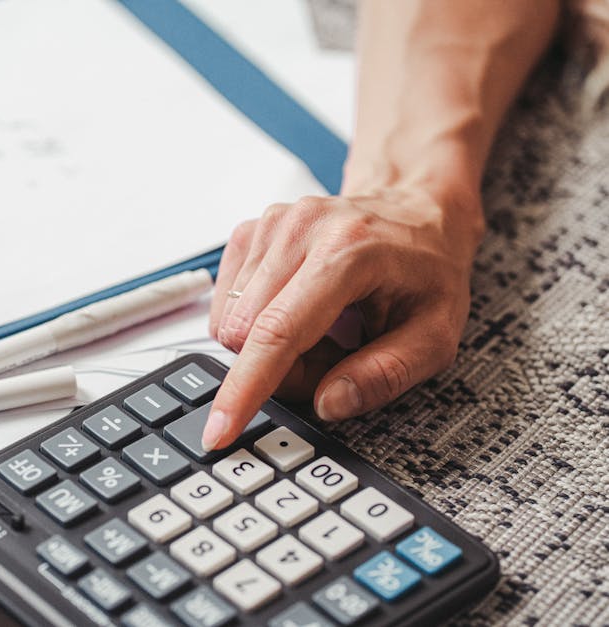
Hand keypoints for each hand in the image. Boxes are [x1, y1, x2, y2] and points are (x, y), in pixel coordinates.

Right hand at [202, 186, 482, 450]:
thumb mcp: (435, 334)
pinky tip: (296, 309)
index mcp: (349, 252)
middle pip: (248, 334)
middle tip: (332, 357)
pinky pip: (227, 304)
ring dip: (270, 345)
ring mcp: (271, 225)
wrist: (416, 207)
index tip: (219, 430)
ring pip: (232, 323)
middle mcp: (301, 230)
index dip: (245, 389)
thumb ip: (386, 374)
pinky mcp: (252, 230)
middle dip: (280, 367)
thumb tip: (328, 403)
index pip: (278, 331)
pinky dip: (256, 322)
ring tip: (322, 329)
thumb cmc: (427, 268)